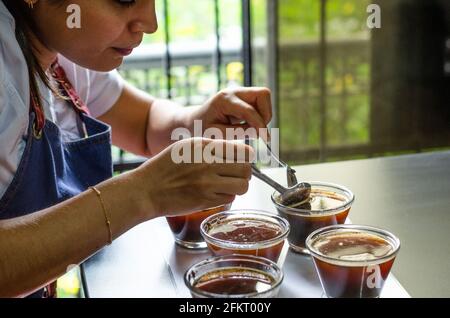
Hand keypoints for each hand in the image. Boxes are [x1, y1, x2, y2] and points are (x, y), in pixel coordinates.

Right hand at [132, 138, 253, 218]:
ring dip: (238, 186)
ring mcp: (207, 183)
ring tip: (227, 185)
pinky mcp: (206, 200)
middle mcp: (208, 163)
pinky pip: (230, 198)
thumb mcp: (186, 147)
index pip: (243, 150)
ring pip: (242, 186)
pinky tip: (215, 193)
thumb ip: (211, 146)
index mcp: (205, 146)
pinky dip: (226, 196)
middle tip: (236, 174)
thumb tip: (236, 150)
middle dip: (245, 172)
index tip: (241, 160)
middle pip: (246, 168)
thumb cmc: (164, 168)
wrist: (146, 190)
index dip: (246, 156)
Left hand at [186, 87, 272, 139]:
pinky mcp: (244, 96)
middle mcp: (234, 91)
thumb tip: (259, 132)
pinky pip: (261, 102)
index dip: (260, 125)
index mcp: (224, 100)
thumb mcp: (217, 135)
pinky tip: (248, 124)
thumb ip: (238, 133)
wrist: (195, 120)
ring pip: (264, 97)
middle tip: (258, 130)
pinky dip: (260, 114)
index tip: (266, 138)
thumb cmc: (202, 129)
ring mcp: (240, 91)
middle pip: (263, 94)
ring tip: (250, 128)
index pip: (249, 110)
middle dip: (265, 114)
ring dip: (264, 114)